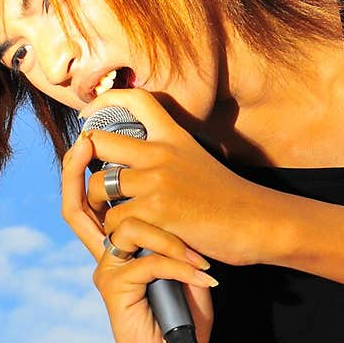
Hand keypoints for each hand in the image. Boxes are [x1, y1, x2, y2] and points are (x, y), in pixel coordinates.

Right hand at [61, 114, 219, 342]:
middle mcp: (104, 256)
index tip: (87, 134)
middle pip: (78, 205)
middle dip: (82, 172)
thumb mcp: (181, 263)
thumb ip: (170, 230)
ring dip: (171, 239)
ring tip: (202, 261)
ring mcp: (106, 273)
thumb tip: (180, 189)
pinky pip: (146, 262)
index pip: (87, 199)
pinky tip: (205, 281)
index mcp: (118, 245)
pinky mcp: (114, 293)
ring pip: (127, 230)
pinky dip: (180, 268)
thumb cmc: (185, 313)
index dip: (79, 166)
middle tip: (92, 146)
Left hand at [76, 88, 272, 268]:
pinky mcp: (156, 211)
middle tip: (96, 188)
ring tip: (116, 221)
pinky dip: (118, 236)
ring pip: (98, 186)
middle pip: (97, 142)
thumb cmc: (229, 201)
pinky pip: (113, 221)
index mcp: (172, 137)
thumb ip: (166, 156)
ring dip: (100, 208)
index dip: (105, 101)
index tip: (88, 117)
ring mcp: (156, 180)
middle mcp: (160, 152)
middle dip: (85, 165)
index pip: (135, 100)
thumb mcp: (196, 162)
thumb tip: (133, 160)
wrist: (258, 223)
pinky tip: (134, 242)